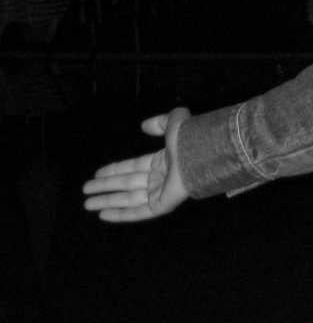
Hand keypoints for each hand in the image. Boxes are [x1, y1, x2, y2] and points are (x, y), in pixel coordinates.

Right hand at [82, 108, 192, 222]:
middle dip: (106, 187)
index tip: (97, 173)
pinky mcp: (163, 205)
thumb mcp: (175, 122)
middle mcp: (161, 177)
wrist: (202, 155)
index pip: (134, 167)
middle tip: (86, 190)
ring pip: (129, 199)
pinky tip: (103, 215)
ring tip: (87, 203)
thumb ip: (160, 122)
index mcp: (164, 160)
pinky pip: (139, 212)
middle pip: (127, 184)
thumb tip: (144, 125)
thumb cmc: (190, 138)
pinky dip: (120, 214)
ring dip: (107, 201)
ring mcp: (162, 192)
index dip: (115, 170)